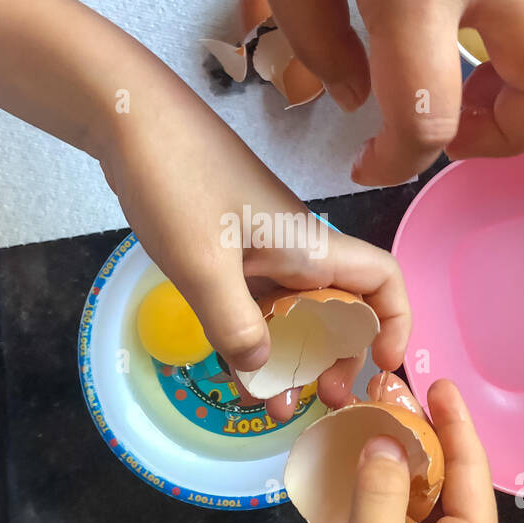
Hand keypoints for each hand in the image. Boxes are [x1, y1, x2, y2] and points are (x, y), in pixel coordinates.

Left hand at [99, 55, 409, 420]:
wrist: (128, 118)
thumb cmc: (175, 181)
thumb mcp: (202, 265)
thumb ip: (235, 326)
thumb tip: (263, 370)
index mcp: (308, 246)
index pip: (382, 281)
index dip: (395, 323)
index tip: (381, 364)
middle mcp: (296, 248)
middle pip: (341, 308)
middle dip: (336, 357)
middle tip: (317, 400)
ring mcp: (261, 249)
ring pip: (293, 311)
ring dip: (289, 356)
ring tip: (270, 404)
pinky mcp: (228, 249)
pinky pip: (255, 302)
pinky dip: (251, 338)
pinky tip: (233, 371)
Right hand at [277, 379, 501, 522]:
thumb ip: (381, 495)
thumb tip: (387, 435)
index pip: (469, 475)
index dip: (455, 425)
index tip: (435, 380)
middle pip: (434, 485)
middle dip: (408, 438)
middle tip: (375, 391)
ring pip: (397, 506)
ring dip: (375, 468)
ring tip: (347, 422)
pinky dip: (349, 504)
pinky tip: (324, 478)